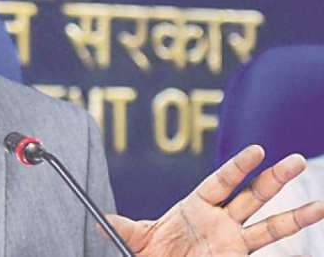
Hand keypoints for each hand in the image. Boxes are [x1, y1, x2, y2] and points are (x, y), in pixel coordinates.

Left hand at [107, 145, 323, 255]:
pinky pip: (270, 253)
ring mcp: (234, 242)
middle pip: (251, 196)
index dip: (238, 168)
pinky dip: (292, 249)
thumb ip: (119, 227)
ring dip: (295, 213)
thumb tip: (95, 218)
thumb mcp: (135, 239)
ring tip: (320, 203)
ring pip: (269, 225)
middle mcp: (220, 222)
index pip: (221, 183)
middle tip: (296, 159)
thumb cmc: (152, 253)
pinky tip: (310, 239)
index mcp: (196, 207)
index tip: (257, 150)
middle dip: (274, 180)